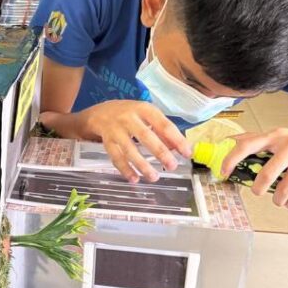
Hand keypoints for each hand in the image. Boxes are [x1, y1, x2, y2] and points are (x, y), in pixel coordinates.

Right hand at [40, 101, 190, 182]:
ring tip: (154, 177)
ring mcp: (116, 130)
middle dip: (160, 152)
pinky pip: (116, 157)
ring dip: (142, 165)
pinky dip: (125, 169)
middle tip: (172, 166)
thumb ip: (162, 131)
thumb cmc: (131, 115)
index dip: (176, 139)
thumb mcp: (147, 116)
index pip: (163, 125)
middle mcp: (128, 118)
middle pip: (145, 136)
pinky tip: (134, 179)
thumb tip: (178, 148)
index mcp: (144, 109)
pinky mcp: (107, 141)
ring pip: (129, 149)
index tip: (186, 153)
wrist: (100, 112)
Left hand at [221, 124, 287, 207]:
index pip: (247, 144)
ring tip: (279, 201)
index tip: (223, 172)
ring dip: (278, 200)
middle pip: (267, 174)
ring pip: (285, 188)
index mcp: (278, 135)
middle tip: (256, 192)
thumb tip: (229, 141)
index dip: (232, 159)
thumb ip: (259, 138)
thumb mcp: (284, 134)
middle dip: (258, 188)